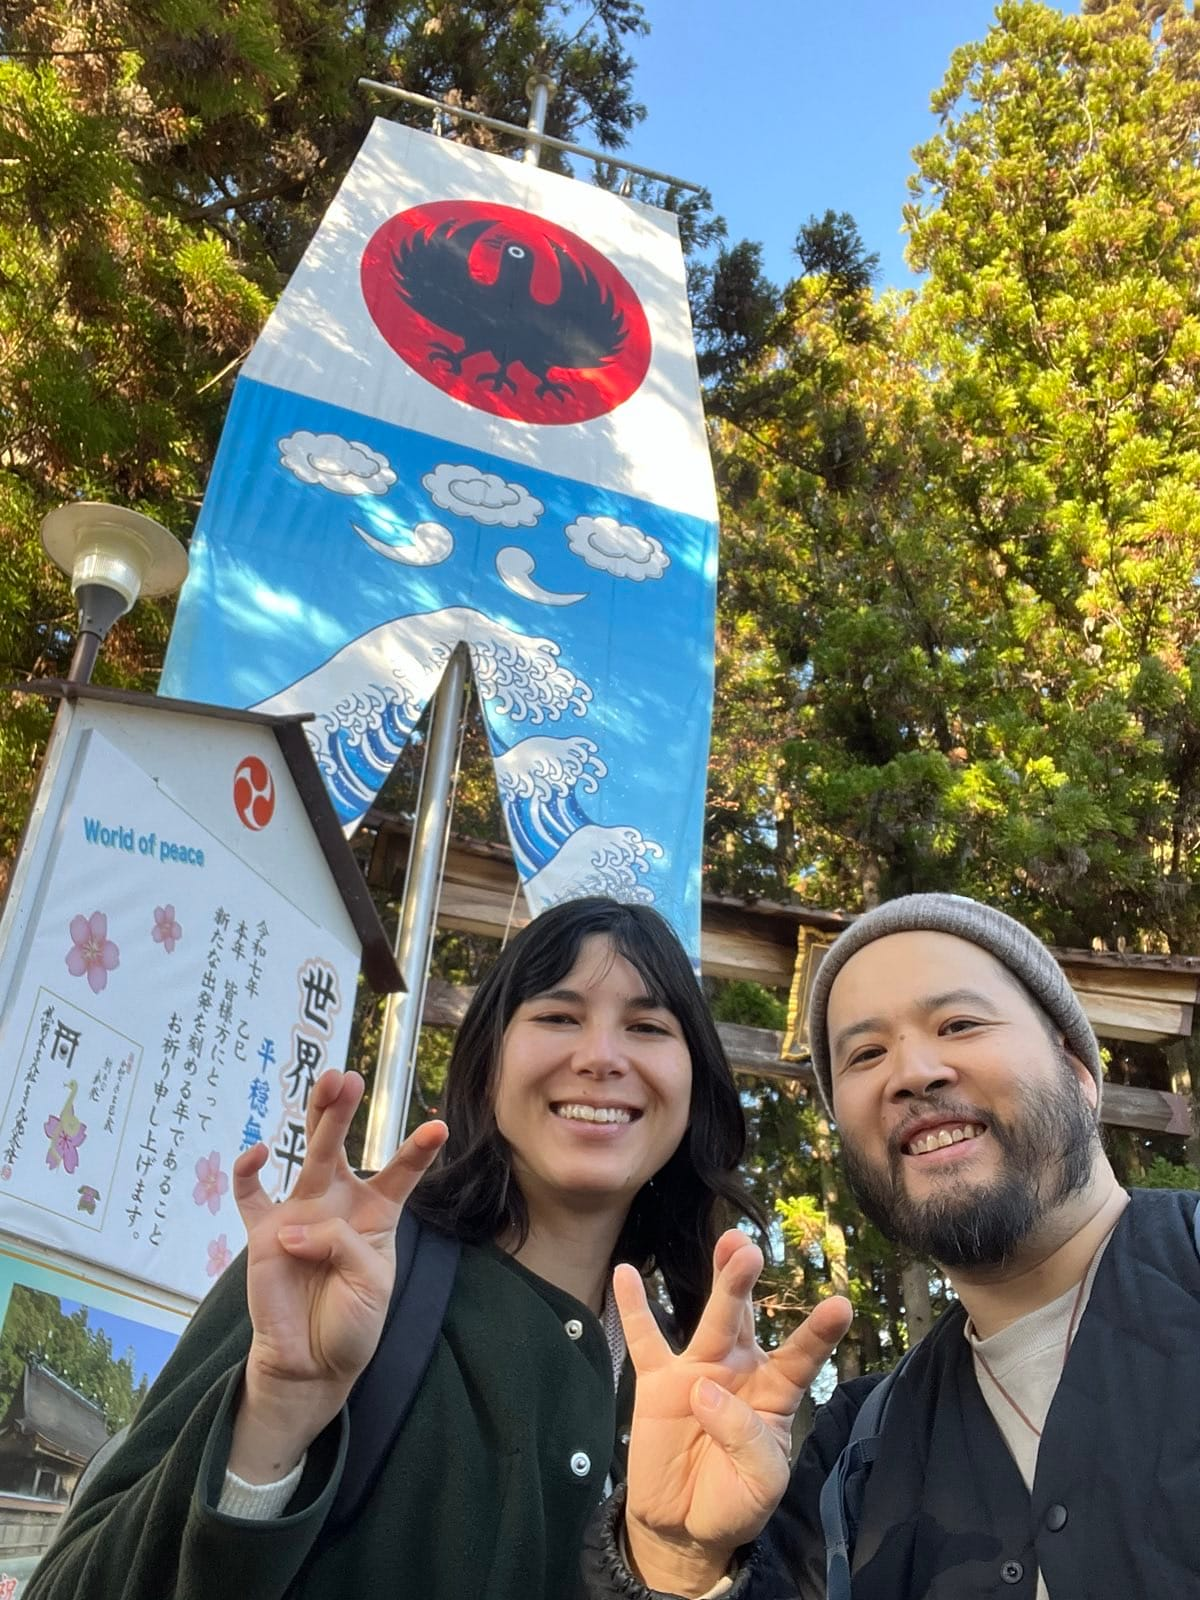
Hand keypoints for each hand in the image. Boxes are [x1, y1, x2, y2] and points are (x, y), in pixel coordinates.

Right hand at [228, 1069, 446, 1480]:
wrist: (313, 1364)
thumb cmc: (352, 1323)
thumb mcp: (371, 1284)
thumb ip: (343, 1245)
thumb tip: (296, 1227)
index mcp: (376, 1214)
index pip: (400, 1174)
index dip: (418, 1151)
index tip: (439, 1128)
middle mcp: (338, 1204)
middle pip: (343, 1147)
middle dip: (344, 1111)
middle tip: (348, 1077)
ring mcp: (299, 1213)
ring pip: (307, 1155)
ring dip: (316, 1119)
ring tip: (326, 1084)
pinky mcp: (264, 1234)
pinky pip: (250, 1196)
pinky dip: (247, 1172)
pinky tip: (256, 1152)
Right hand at [615, 1230, 851, 1596]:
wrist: (685, 1528)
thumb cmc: (736, 1501)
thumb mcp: (760, 1484)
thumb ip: (745, 1439)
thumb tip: (705, 1391)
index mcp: (772, 1394)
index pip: (799, 1358)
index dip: (818, 1334)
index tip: (841, 1306)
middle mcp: (737, 1371)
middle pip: (746, 1322)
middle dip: (747, 1285)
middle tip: (750, 1251)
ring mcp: (695, 1372)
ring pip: (709, 1320)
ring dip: (719, 1284)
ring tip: (729, 1244)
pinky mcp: (656, 1383)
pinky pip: (644, 1339)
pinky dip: (633, 1307)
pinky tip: (626, 1273)